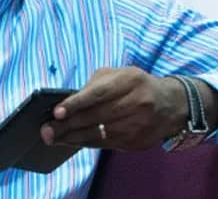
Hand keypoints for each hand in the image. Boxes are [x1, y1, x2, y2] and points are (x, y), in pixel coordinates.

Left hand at [40, 67, 187, 150]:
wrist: (171, 104)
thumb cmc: (135, 85)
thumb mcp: (118, 74)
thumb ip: (94, 85)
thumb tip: (68, 103)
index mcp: (130, 80)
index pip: (98, 94)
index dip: (76, 104)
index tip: (57, 112)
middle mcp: (137, 102)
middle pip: (96, 117)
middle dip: (68, 125)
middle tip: (46, 130)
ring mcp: (139, 124)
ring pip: (100, 134)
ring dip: (73, 137)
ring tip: (54, 137)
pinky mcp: (138, 140)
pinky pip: (106, 144)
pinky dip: (87, 143)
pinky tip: (72, 141)